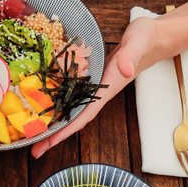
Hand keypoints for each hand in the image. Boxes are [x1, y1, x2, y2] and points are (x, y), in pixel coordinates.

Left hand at [31, 16, 165, 157]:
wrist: (153, 37)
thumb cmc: (146, 40)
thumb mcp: (137, 45)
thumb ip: (130, 57)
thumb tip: (125, 71)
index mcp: (108, 88)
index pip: (85, 114)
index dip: (67, 129)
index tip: (50, 143)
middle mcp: (100, 91)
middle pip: (74, 117)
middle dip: (55, 134)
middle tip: (34, 148)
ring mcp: (95, 85)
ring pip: (72, 107)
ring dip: (55, 120)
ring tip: (34, 132)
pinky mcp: (92, 76)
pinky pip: (73, 93)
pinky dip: (59, 100)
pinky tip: (46, 103)